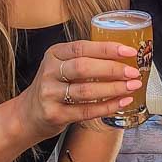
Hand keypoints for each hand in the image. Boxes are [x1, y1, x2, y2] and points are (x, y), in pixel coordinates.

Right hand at [18, 40, 141, 140]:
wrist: (28, 114)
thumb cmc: (54, 86)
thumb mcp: (62, 66)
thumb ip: (85, 60)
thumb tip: (124, 57)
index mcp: (54, 54)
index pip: (82, 47)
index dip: (107, 48)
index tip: (129, 51)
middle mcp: (50, 72)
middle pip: (84, 68)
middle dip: (113, 69)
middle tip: (133, 72)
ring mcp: (50, 94)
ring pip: (86, 91)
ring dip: (113, 88)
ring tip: (132, 87)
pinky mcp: (54, 114)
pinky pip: (86, 111)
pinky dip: (107, 106)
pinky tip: (121, 102)